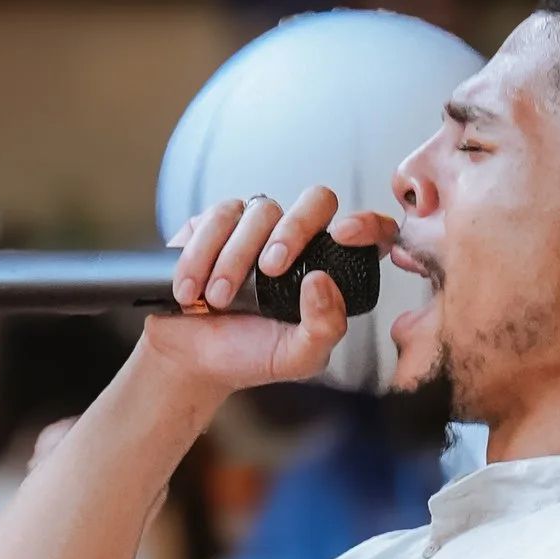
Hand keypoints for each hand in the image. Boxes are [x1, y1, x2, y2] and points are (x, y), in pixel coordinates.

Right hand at [134, 189, 396, 404]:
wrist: (189, 358)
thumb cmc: (249, 355)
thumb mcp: (297, 356)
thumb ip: (324, 328)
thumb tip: (322, 281)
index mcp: (329, 268)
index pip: (369, 230)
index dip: (369, 223)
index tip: (345, 235)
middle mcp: (298, 239)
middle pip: (317, 200)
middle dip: (294, 230)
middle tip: (269, 270)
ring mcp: (258, 225)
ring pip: (261, 211)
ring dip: (236, 257)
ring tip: (218, 299)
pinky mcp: (217, 222)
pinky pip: (218, 217)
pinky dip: (202, 255)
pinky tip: (192, 289)